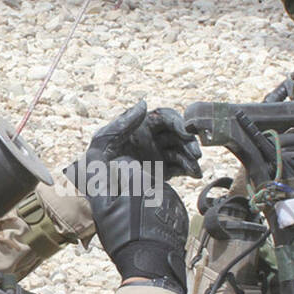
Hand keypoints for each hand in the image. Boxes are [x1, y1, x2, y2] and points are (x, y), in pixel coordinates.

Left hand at [82, 100, 201, 180]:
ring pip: (181, 151)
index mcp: (142, 126)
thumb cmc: (97, 161)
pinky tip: (195, 174)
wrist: (98, 190)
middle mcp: (153, 139)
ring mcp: (158, 156)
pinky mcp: (163, 172)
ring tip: (197, 167)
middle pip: (177, 135)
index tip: (185, 133)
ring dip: (191, 157)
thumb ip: (123, 122)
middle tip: (196, 153)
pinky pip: (180, 167)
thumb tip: (144, 103)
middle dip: (189, 142)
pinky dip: (189, 169)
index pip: (166, 119)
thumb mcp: (104, 140)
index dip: (178, 123)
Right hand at [87, 159, 189, 293]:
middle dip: (129, 186)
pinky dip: (156, 209)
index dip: (113, 175)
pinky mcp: (179, 211)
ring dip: (143, 197)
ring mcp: (172, 197)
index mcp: (138, 179)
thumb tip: (95, 162)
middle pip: (139, 176)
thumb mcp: (102, 210)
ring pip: (152, 189)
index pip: (123, 163)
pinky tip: (148, 225)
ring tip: (135, 220)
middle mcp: (158, 184)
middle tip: (120, 208)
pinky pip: (164, 203)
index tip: (109, 190)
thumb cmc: (123, 237)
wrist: (151, 263)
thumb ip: (99, 183)